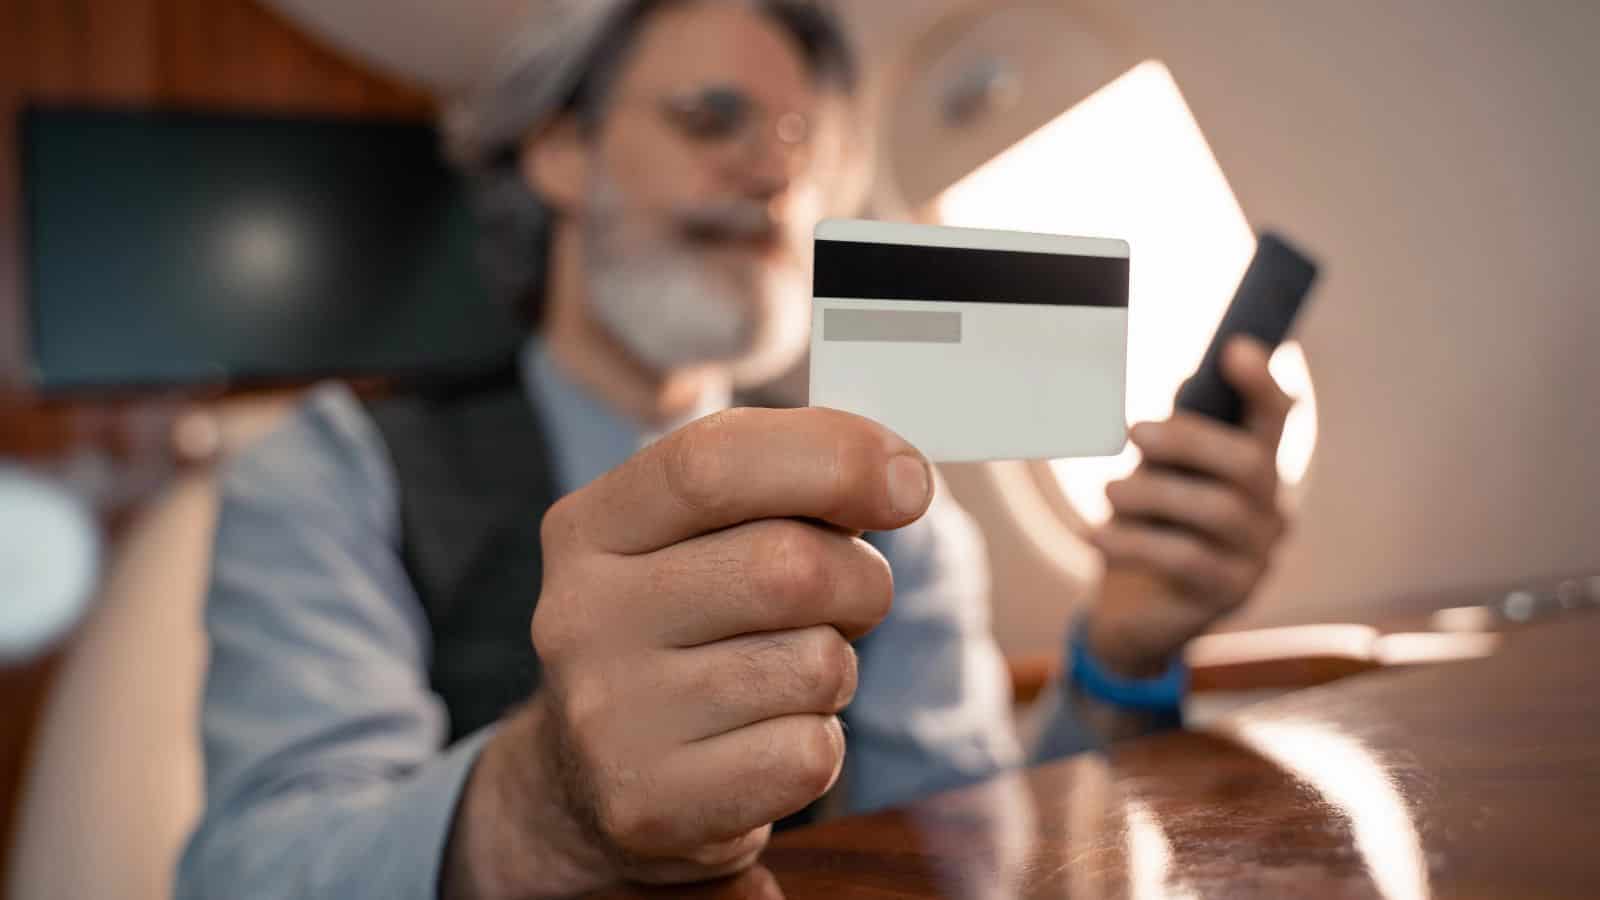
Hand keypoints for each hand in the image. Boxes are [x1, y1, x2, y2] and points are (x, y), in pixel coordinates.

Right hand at [444, 407, 933, 896]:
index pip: (711, 461)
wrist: (591, 784)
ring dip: (836, 668)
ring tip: (784, 678)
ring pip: (814, 665)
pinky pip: (809, 754)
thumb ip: (779, 486)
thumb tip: (899, 476)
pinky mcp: (650, 806)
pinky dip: (817, 745)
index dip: (832, 457)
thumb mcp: (697, 540)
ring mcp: (609, 718)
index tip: (909, 480)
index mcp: (589, 528)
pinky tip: (764, 743)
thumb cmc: (687, 630)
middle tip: (853, 597)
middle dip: (859, 579)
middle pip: (786, 567)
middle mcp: (580, 617)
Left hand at [1085, 337, 1293, 676]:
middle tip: (1133, 431)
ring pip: (1217, 512)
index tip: (1234, 349)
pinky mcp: (1231, 594)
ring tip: (1109, 493)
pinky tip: (1092, 535)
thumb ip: (1171, 442)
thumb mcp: (1155, 477)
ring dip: (1152, 495)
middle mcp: (1271, 509)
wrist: (1133, 612)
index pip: (1275, 417)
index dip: (1261, 383)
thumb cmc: (1147, 529)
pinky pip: (1185, 559)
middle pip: (1249, 463)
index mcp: (1255, 468)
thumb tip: (1183, 385)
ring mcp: (1258, 555)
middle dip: (1189, 440)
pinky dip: (1131, 542)